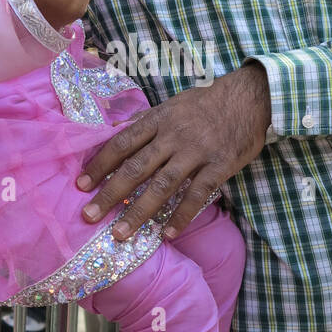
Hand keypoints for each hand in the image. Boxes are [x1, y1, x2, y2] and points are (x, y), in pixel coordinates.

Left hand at [76, 63, 270, 238]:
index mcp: (159, 119)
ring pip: (162, 186)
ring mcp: (196, 152)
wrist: (250, 97)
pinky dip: (181, 216)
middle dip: (110, 193)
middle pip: (135, 168)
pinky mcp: (219, 166)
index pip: (122, 143)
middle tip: (89, 216)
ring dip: (139, 212)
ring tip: (120, 234)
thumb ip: (145, 121)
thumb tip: (113, 130)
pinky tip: (167, 234)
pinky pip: (197, 195)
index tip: (81, 185)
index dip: (100, 165)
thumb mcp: (172, 104)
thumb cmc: (207, 103)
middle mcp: (173, 136)